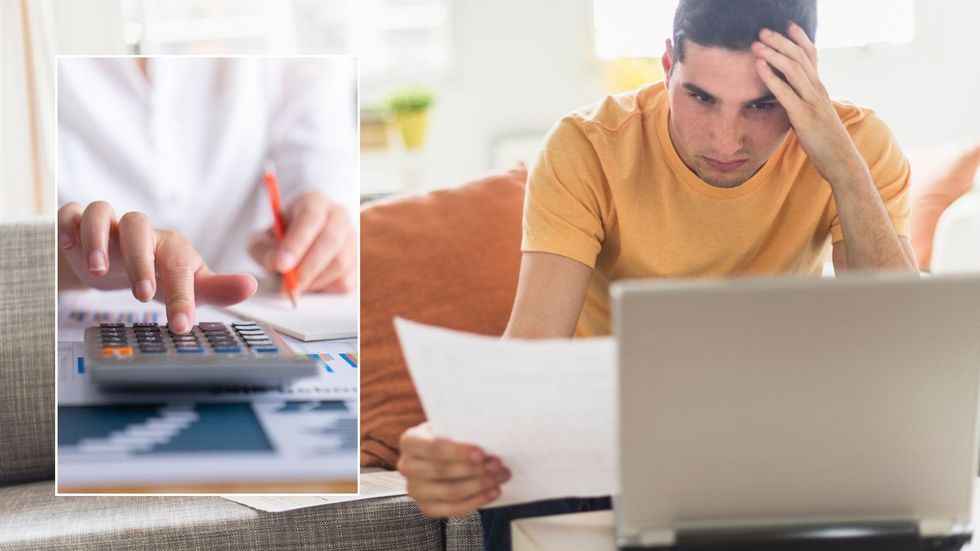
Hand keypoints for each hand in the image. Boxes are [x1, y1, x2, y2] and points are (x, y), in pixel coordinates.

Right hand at [58, 201, 257, 333]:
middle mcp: (139, 233)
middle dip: (140, 260)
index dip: (181, 295)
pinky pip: (69, 213)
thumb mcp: (188, 283)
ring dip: (97, 239)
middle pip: (139, 227)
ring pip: (101, 212)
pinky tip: (69, 248)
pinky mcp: (78, 226)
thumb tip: (253, 286)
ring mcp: (108, 227)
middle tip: (143, 295)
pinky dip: (66, 226)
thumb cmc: (158, 273)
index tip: (181, 324)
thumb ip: (218, 288)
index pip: (178, 264)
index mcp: (168, 247)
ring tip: (99, 271)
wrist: (117, 264)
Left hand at [249, 191, 356, 294]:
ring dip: (314, 281)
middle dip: (308, 267)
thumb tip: (275, 263)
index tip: (281, 264)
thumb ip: (264, 250)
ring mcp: (351, 240)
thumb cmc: (282, 238)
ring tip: (295, 286)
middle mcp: (338, 217)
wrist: (300, 244)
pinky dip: (324, 289)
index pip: (311, 217)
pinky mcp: (357, 264)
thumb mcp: (264, 239)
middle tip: (289, 286)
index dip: (296, 242)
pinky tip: (310, 285)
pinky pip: (345, 281)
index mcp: (314, 202)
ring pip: (340, 263)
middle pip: (331, 239)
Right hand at [398, 422, 511, 517]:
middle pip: (442, 472)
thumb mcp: (449, 426)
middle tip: (497, 464)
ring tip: (500, 476)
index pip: (432, 447)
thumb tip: (487, 434)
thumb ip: (461, 430)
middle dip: (473, 470)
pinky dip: (477, 501)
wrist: (439, 453)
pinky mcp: (426, 507)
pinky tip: (494, 491)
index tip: (481, 453)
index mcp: (410, 441)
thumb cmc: (448, 435)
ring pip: (450, 492)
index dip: (457, 452)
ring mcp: (415, 490)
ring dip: (479, 485)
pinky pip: (453, 509)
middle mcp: (407, 466)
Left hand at [752, 23, 864, 184]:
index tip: (787, 25)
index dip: (800, 39)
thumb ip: (806, 100)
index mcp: (820, 88)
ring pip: (793, 69)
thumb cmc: (825, 139)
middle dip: (781, 42)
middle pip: (800, 58)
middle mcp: (817, 90)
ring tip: (757, 44)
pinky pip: (785, 92)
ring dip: (773, 54)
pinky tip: (759, 66)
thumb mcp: (816, 113)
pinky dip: (770, 76)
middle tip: (764, 31)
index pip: (812, 56)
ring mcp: (812, 102)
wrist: (840, 160)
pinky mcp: (803, 116)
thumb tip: (791, 92)